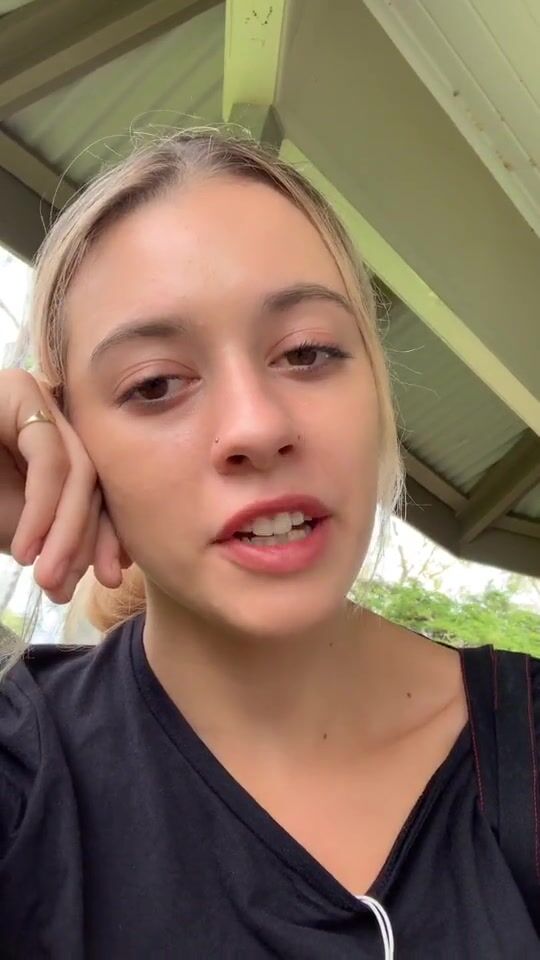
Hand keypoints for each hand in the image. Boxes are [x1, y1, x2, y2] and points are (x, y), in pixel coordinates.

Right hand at [0, 368, 123, 603]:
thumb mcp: (11, 522)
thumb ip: (53, 540)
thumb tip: (97, 574)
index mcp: (55, 442)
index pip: (93, 490)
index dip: (107, 535)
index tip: (110, 577)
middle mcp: (52, 414)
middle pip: (90, 481)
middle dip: (86, 539)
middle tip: (66, 587)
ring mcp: (38, 398)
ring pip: (78, 472)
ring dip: (66, 532)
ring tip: (48, 576)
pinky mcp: (21, 391)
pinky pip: (49, 459)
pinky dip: (45, 508)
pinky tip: (30, 547)